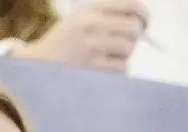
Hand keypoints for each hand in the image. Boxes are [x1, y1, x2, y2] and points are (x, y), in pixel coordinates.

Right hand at [14, 0, 147, 69]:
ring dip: (125, 53)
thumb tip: (138, 16)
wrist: (43, 62)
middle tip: (129, 40)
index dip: (144, 14)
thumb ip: (107, 13)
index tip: (145, 22)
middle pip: (134, 28)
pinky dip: (119, 68)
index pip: (130, 4)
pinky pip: (122, 67)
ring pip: (129, 49)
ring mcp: (93, 46)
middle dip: (136, 36)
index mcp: (90, 7)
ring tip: (110, 53)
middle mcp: (92, 23)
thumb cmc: (67, 39)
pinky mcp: (95, 68)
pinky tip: (106, 66)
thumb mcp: (81, 16)